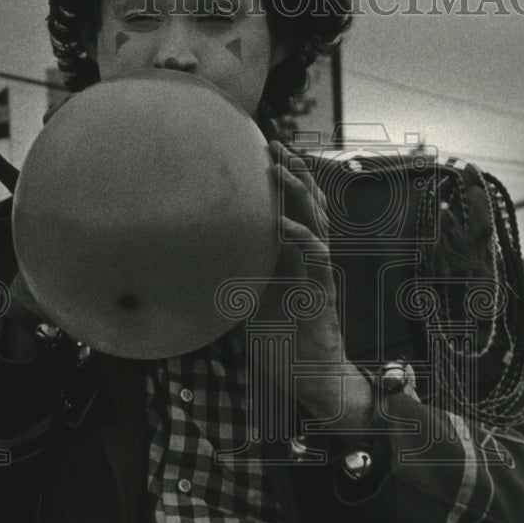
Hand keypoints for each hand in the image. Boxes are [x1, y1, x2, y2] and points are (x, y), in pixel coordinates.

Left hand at [261, 141, 373, 427]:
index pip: (296, 210)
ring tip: (281, 171)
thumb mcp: (252, 303)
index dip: (286, 180)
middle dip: (295, 173)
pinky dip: (300, 239)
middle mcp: (310, 261)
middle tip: (276, 144)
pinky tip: (283, 225)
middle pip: (309, 206)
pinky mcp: (319, 294)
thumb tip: (203, 263)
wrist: (310, 378)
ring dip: (299, 196)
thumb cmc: (283, 343)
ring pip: (316, 224)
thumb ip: (240, 278)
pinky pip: (315, 259)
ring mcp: (317, 275)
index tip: (267, 152)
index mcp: (295, 259)